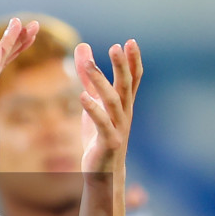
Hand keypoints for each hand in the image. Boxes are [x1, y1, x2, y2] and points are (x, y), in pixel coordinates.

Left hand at [76, 39, 141, 178]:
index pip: (133, 79)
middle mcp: (125, 114)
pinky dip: (93, 109)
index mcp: (123, 104)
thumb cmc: (99, 135)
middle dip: (122, 66)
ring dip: (101, 82)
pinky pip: (101, 123)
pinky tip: (82, 96)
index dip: (133, 61)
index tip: (130, 42)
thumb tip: (82, 46)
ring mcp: (118, 128)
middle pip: (125, 86)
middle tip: (116, 46)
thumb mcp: (92, 101)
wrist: (104, 173)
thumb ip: (87, 76)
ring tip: (89, 66)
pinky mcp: (108, 142)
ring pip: (112, 102)